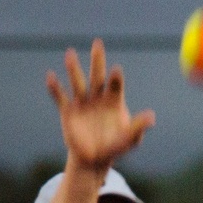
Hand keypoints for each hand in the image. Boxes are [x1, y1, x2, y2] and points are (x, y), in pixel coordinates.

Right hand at [45, 39, 154, 171]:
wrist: (93, 158)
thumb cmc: (114, 146)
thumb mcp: (128, 139)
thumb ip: (138, 127)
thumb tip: (152, 118)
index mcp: (114, 100)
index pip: (116, 86)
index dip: (116, 78)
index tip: (116, 71)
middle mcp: (97, 96)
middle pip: (97, 75)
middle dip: (97, 60)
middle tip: (98, 43)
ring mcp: (82, 102)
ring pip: (78, 82)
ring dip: (74, 69)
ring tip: (70, 54)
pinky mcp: (68, 111)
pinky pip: (60, 98)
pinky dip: (55, 88)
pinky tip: (50, 77)